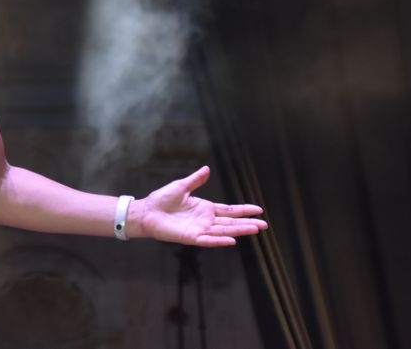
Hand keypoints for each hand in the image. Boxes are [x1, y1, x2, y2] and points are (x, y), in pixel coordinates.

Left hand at [131, 166, 266, 246]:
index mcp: (205, 208)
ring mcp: (200, 230)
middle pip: (231, 223)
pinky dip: (220, 241)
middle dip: (248, 223)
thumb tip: (207, 169)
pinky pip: (208, 240)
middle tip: (264, 225)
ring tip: (255, 230)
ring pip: (224, 231)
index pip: (229, 210)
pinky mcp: (191, 237)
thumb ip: (195, 180)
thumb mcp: (181, 186)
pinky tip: (232, 240)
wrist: (146, 211)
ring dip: (239, 231)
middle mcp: (206, 220)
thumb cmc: (161, 200)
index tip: (259, 210)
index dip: (244, 210)